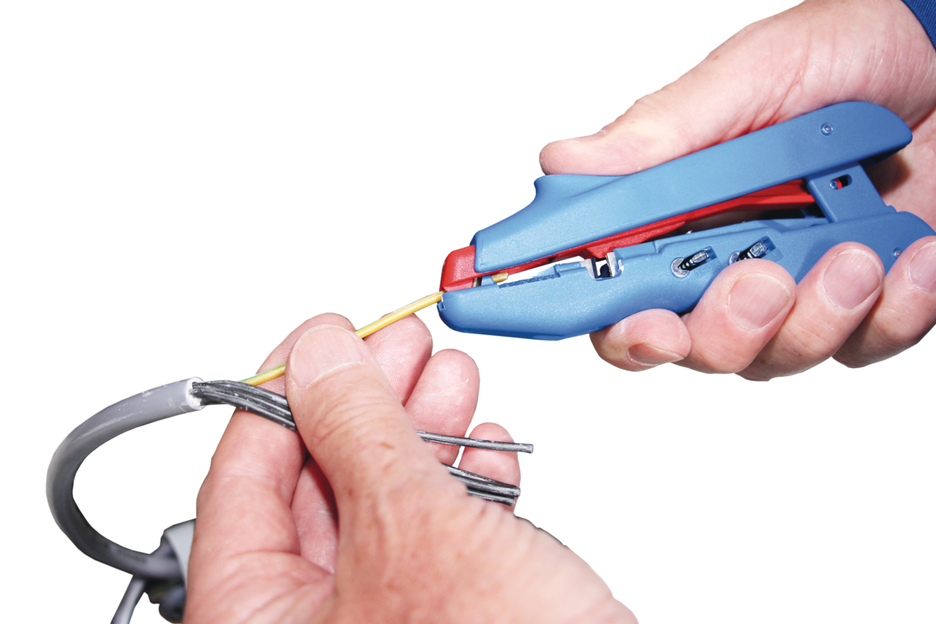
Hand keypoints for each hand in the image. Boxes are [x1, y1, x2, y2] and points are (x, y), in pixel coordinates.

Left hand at [185, 314, 634, 623]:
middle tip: (396, 344)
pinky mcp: (442, 617)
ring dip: (421, 431)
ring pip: (383, 501)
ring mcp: (379, 623)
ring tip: (446, 374)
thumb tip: (319, 355)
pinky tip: (482, 446)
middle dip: (367, 402)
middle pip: (316, 483)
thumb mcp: (413, 528)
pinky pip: (433, 534)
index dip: (281, 390)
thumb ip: (357, 429)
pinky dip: (460, 482)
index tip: (320, 335)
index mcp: (254, 623)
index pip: (240, 478)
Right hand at [540, 0, 935, 379]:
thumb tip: (567, 163)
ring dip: (818, 316)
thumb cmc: (853, 52)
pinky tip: (906, 255)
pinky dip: (890, 311)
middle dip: (723, 329)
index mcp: (676, 208)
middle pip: (686, 344)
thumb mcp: (751, 77)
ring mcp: (793, 284)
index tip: (626, 318)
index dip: (600, 315)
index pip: (613, 286)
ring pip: (773, 358)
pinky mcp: (861, 304)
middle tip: (761, 280)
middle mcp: (724, 255)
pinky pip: (862, 347)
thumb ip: (661, 133)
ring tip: (858, 251)